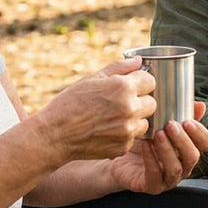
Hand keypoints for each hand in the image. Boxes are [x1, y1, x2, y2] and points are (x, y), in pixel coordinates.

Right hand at [31, 57, 156, 162]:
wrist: (55, 134)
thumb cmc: (70, 103)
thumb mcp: (92, 78)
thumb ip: (119, 68)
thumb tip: (139, 61)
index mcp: (123, 87)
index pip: (150, 81)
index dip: (141, 82)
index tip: (132, 85)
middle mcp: (130, 109)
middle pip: (152, 102)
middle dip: (140, 101)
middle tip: (121, 102)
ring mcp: (128, 130)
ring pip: (144, 122)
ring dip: (134, 119)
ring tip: (112, 118)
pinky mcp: (123, 147)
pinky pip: (133, 138)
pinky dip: (124, 135)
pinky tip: (106, 130)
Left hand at [109, 102, 207, 193]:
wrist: (121, 155)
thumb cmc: (144, 138)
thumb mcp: (161, 123)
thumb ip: (180, 114)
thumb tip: (199, 105)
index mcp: (189, 150)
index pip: (206, 144)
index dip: (200, 133)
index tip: (188, 121)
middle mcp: (183, 166)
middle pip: (193, 157)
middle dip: (183, 140)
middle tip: (171, 125)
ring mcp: (168, 179)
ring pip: (175, 169)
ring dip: (168, 150)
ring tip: (158, 134)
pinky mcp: (152, 186)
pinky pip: (155, 176)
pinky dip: (151, 159)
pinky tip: (145, 145)